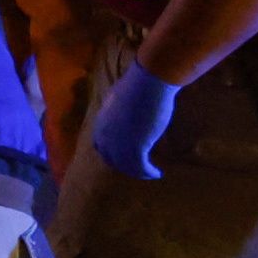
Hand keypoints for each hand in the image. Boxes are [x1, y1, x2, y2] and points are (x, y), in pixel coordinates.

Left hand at [83, 62, 181, 181]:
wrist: (146, 84)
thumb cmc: (136, 87)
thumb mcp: (118, 100)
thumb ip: (117, 111)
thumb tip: (123, 113)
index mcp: (101, 123)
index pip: (100, 146)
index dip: (110, 154)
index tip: (122, 158)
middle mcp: (105, 136)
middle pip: (111, 159)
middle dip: (123, 166)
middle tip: (137, 169)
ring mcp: (119, 143)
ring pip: (126, 166)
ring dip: (138, 172)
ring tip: (149, 173)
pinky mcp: (136, 148)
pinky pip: (140, 167)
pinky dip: (148, 172)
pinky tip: (156, 173)